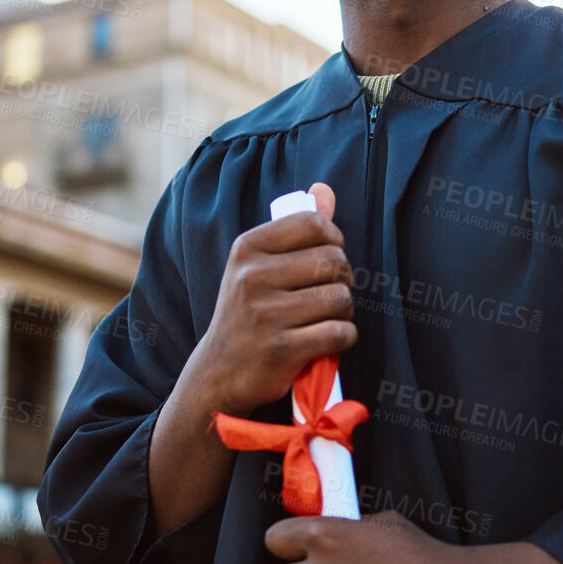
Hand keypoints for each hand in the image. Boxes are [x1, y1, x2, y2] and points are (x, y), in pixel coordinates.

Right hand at [194, 182, 356, 416]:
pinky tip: (326, 340)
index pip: (314, 223)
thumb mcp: (258, 265)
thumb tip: (324, 190)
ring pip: (340, 298)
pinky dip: (343, 337)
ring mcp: (265, 314)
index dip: (334, 240)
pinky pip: (339, 332)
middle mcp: (252, 277)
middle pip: (334, 261)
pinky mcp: (281, 350)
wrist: (218, 373)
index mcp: (247, 249)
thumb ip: (296, 228)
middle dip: (342, 279)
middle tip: (328, 294)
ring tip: (324, 318)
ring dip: (343, 311)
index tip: (328, 258)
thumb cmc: (248, 312)